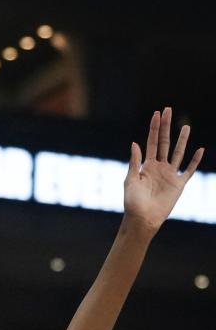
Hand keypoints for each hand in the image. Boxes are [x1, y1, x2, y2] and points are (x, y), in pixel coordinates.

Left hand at [124, 107, 203, 230]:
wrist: (142, 219)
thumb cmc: (132, 202)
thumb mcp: (130, 180)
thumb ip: (134, 162)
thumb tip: (135, 143)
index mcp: (146, 166)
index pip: (151, 142)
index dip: (154, 128)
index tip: (157, 114)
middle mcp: (159, 167)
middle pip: (164, 143)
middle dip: (166, 127)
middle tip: (168, 110)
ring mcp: (169, 175)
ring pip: (178, 153)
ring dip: (182, 140)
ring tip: (185, 126)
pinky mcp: (178, 184)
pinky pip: (188, 170)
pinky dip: (195, 161)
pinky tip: (200, 150)